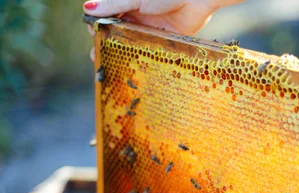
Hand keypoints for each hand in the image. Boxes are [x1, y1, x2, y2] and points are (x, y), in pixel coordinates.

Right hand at [84, 0, 243, 60]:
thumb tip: (87, 8)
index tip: (92, 34)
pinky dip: (137, 57)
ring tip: (109, 63)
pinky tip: (130, 66)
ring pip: (127, 42)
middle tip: (97, 55)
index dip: (97, 25)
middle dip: (104, 42)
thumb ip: (114, 4)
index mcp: (125, 2)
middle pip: (113, 31)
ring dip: (118, 52)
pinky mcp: (159, 40)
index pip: (104, 15)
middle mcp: (133, 15)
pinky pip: (145, 50)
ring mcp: (146, 28)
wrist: (197, 0)